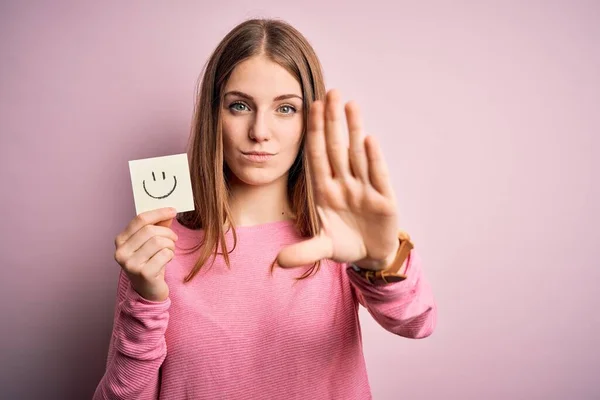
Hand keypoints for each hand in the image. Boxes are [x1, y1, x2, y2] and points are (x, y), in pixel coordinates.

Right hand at [114, 207, 178, 300]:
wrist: (148, 290)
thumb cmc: (150, 262)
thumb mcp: (151, 242)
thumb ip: (158, 226)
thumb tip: (169, 212)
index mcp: (121, 240)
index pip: (140, 219)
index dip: (159, 213)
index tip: (173, 210)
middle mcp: (121, 252)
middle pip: (151, 230)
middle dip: (168, 232)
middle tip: (174, 239)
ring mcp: (130, 264)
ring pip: (159, 242)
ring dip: (170, 245)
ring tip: (170, 250)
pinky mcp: (143, 274)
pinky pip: (164, 255)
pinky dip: (170, 255)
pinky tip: (167, 260)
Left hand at [277, 89, 399, 270]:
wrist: (370, 256)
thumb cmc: (344, 244)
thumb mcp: (322, 249)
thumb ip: (303, 252)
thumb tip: (278, 262)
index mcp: (325, 192)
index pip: (318, 157)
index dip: (314, 133)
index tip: (309, 108)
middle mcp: (344, 185)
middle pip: (337, 148)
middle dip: (332, 122)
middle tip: (330, 92)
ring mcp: (364, 190)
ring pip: (357, 155)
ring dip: (354, 130)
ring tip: (350, 104)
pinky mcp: (384, 200)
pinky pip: (378, 175)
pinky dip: (374, 159)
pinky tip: (369, 138)